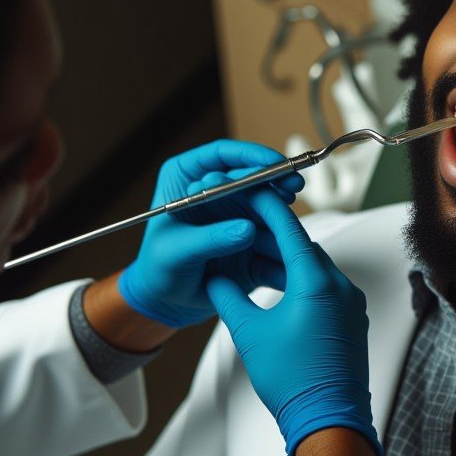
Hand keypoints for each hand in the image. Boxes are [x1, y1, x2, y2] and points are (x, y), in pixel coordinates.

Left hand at [118, 140, 303, 326]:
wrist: (169, 300)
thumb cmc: (159, 269)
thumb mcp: (175, 252)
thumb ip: (209, 239)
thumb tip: (247, 230)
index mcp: (187, 178)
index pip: (221, 155)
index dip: (250, 155)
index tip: (274, 162)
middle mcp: (217, 191)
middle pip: (253, 175)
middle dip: (276, 180)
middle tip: (294, 185)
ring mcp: (238, 212)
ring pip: (268, 203)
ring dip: (283, 211)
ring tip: (294, 222)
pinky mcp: (254, 236)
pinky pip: (273, 233)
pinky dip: (285, 238)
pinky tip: (296, 245)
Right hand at [206, 189, 378, 455]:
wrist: (328, 418)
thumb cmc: (291, 379)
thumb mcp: (248, 332)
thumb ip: (228, 296)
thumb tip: (215, 278)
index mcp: (316, 282)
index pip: (289, 231)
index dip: (266, 210)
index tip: (252, 192)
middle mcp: (340, 287)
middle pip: (304, 248)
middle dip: (275, 236)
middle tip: (248, 225)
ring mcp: (350, 304)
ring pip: (316, 270)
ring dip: (288, 261)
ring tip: (258, 258)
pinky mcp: (352, 321)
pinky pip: (326, 289)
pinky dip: (303, 282)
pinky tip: (282, 288)